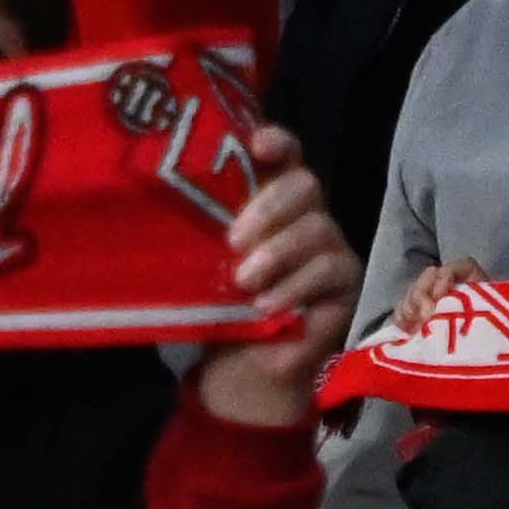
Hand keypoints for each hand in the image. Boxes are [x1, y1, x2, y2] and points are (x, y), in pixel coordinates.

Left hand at [186, 129, 356, 435]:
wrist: (244, 366)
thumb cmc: (221, 304)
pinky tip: (269, 310)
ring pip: (318, 230)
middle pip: (305, 186)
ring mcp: (332, 248)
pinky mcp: (347, 285)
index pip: (284, 155)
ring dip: (278, 254)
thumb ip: (198, 237)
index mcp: (270, 200)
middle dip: (269, 209)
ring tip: (246, 284)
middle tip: (234, 242)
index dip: (277, 142)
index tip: (256, 146)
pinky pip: (330, 273)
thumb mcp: (202, 267)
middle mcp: (306, 215)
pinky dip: (296, 290)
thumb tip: (162, 213)